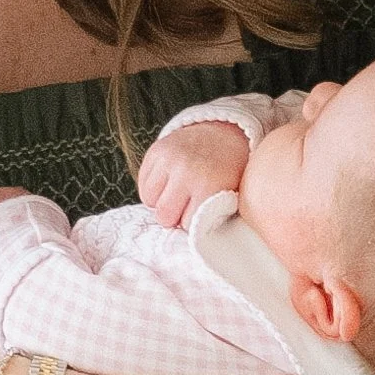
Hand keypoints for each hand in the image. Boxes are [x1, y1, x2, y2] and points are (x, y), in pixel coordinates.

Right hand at [136, 123, 251, 229]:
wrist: (224, 133)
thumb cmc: (228, 171)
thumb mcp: (232, 193)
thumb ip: (214, 215)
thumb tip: (194, 240)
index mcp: (209, 185)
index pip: (187, 223)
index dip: (191, 223)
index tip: (198, 217)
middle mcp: (185, 171)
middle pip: (163, 215)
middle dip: (172, 217)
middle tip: (182, 209)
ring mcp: (168, 159)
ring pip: (150, 200)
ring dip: (160, 202)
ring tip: (175, 195)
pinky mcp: (155, 151)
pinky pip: (143, 184)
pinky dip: (152, 189)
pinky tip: (167, 184)